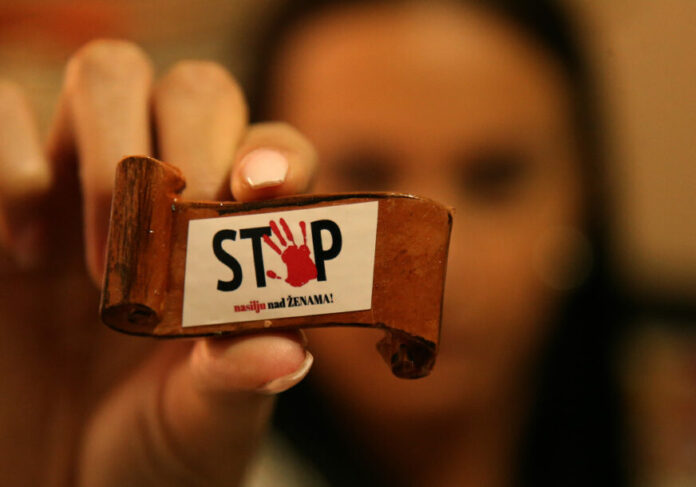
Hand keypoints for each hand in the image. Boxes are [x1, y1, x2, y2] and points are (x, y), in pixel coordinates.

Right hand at [0, 40, 316, 486]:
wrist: (60, 482)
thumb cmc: (149, 449)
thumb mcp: (203, 424)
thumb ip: (239, 381)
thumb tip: (283, 351)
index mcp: (233, 239)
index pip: (272, 151)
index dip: (272, 155)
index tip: (257, 191)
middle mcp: (165, 195)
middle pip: (197, 91)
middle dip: (193, 145)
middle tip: (172, 237)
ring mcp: (80, 187)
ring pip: (108, 77)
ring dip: (112, 153)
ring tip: (100, 260)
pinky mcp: (3, 201)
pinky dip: (9, 155)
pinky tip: (23, 248)